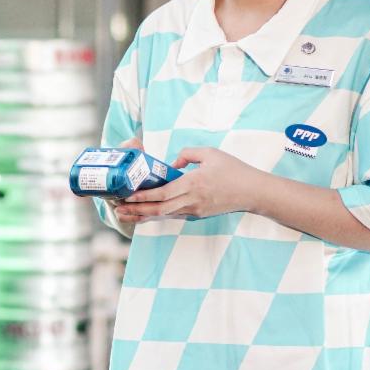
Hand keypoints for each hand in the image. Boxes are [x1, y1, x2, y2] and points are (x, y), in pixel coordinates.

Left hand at [115, 147, 266, 223]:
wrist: (252, 192)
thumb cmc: (233, 170)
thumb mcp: (210, 153)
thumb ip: (187, 154)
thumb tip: (172, 163)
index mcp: (193, 184)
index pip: (163, 193)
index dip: (143, 196)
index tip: (127, 196)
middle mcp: (191, 200)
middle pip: (158, 209)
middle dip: (136, 210)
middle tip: (117, 209)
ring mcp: (194, 210)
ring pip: (164, 215)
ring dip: (143, 215)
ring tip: (124, 215)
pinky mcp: (197, 214)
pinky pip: (173, 215)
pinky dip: (157, 215)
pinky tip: (144, 214)